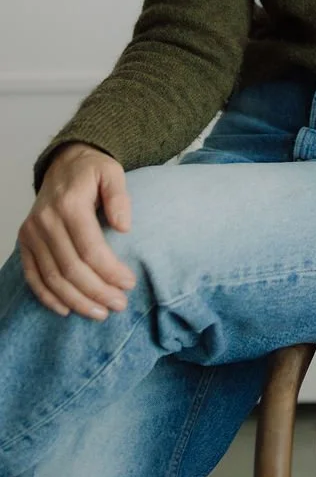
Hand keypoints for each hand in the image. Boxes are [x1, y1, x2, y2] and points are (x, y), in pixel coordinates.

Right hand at [18, 142, 135, 318]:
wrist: (63, 163)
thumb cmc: (92, 171)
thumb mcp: (113, 172)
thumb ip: (119, 196)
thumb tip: (124, 227)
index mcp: (69, 205)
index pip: (90, 249)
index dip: (110, 271)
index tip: (130, 284)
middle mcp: (46, 221)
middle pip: (71, 269)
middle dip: (97, 292)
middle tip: (119, 305)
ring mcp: (32, 233)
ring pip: (52, 278)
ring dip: (76, 300)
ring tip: (100, 313)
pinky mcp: (25, 241)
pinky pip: (33, 276)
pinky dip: (47, 297)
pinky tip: (66, 309)